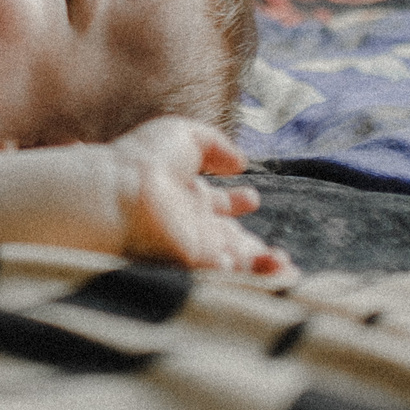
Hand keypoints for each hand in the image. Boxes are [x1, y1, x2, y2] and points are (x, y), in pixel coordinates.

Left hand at [106, 118, 292, 275]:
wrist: (120, 188)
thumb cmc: (144, 158)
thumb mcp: (185, 135)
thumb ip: (216, 145)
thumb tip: (240, 162)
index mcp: (188, 194)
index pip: (219, 204)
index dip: (237, 201)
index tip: (253, 197)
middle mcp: (194, 222)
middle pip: (231, 240)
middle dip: (257, 249)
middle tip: (282, 256)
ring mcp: (196, 244)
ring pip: (236, 263)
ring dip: (263, 270)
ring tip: (288, 271)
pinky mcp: (196, 262)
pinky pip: (227, 274)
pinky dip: (249, 274)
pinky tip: (270, 272)